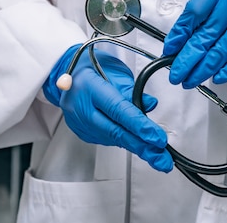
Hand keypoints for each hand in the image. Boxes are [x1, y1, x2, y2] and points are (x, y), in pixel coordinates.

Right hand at [43, 45, 172, 171]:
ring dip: (136, 147)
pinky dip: (124, 142)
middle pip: (115, 131)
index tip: (157, 138)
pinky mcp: (83, 132)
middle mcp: (83, 108)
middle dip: (142, 146)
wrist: (64, 73)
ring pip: (113, 139)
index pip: (119, 111)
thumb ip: (132, 90)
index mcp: (91, 88)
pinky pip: (107, 139)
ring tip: (157, 156)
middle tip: (162, 158)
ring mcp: (81, 123)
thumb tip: (150, 104)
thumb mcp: (114, 71)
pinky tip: (138, 146)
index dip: (139, 126)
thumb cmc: (91, 67)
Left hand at [163, 0, 226, 87]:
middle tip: (177, 74)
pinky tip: (216, 77)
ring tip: (192, 80)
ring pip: (223, 47)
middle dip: (188, 57)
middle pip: (207, 32)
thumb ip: (203, 17)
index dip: (180, 33)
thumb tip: (177, 45)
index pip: (194, 11)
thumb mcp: (223, 1)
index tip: (170, 51)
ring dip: (204, 68)